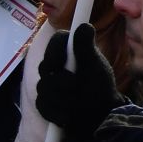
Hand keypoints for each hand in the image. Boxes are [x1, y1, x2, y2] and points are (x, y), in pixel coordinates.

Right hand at [36, 24, 125, 139]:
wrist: (98, 116)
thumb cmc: (99, 87)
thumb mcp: (95, 67)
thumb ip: (87, 48)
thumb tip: (84, 25)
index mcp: (70, 50)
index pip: (56, 41)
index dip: (55, 51)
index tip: (60, 63)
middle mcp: (57, 64)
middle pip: (45, 66)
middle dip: (61, 80)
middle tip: (75, 86)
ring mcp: (48, 84)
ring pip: (43, 88)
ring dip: (63, 98)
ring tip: (78, 102)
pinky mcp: (44, 102)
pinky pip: (43, 105)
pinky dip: (57, 111)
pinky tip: (68, 114)